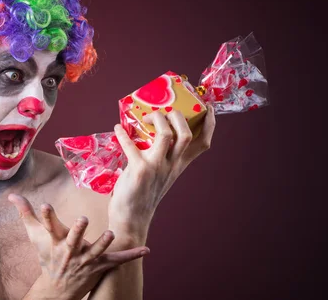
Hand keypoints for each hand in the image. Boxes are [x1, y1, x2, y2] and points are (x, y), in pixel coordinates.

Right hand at [8, 194, 148, 299]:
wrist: (57, 289)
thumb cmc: (47, 257)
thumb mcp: (36, 236)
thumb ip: (25, 213)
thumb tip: (11, 195)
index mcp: (55, 242)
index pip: (48, 226)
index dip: (46, 216)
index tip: (45, 204)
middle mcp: (69, 252)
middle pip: (73, 241)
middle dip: (77, 232)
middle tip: (82, 219)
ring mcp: (85, 261)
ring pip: (96, 252)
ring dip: (103, 244)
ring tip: (112, 234)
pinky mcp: (100, 267)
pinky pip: (117, 261)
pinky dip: (131, 255)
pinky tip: (146, 249)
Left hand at [108, 106, 216, 242]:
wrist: (132, 220)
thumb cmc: (143, 195)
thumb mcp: (160, 175)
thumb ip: (161, 156)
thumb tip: (148, 131)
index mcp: (179, 165)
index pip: (203, 143)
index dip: (209, 124)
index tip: (208, 108)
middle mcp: (172, 165)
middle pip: (186, 133)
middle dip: (177, 115)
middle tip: (162, 112)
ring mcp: (156, 167)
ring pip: (166, 135)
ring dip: (156, 120)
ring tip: (144, 117)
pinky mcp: (139, 171)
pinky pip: (131, 146)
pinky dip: (123, 134)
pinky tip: (118, 128)